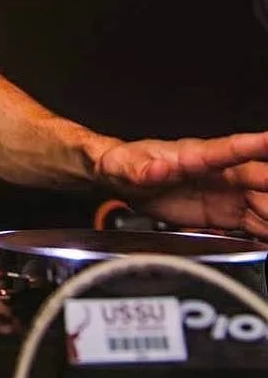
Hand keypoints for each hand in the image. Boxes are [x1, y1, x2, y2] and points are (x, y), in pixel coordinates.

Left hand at [95, 131, 267, 237]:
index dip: (253, 146)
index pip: (229, 150)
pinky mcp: (226, 215)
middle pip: (259, 179)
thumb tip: (157, 168)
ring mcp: (226, 194)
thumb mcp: (126, 166)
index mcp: (195, 156)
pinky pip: (256, 224)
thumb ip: (142, 169)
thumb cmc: (126, 163)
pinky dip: (266, 231)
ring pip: (264, 203)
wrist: (122, 180)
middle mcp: (219, 173)